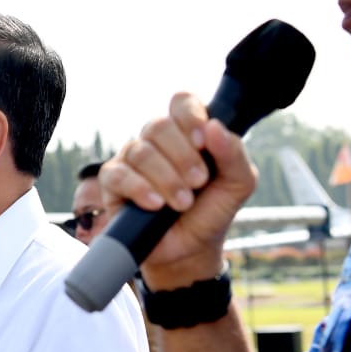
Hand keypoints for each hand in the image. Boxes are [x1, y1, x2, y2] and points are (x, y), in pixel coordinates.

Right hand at [100, 93, 256, 288]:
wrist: (191, 249)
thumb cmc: (212, 210)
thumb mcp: (238, 184)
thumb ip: (234, 154)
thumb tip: (215, 127)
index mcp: (186, 132)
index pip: (182, 102)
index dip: (190, 116)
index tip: (203, 142)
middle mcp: (156, 140)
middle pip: (158, 125)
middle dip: (182, 156)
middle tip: (198, 182)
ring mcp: (132, 159)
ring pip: (141, 151)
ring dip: (167, 179)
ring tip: (182, 202)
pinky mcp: (112, 182)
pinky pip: (118, 174)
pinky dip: (140, 189)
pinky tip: (156, 204)